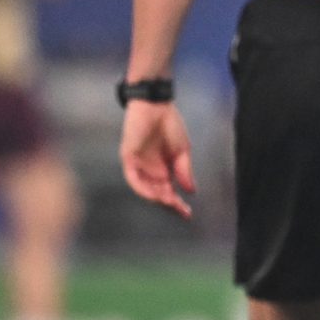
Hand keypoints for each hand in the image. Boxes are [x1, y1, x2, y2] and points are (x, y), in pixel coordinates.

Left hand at [120, 101, 196, 217]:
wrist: (156, 106)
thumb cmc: (170, 125)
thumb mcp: (182, 151)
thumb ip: (184, 171)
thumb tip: (191, 191)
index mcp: (163, 169)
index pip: (169, 191)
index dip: (178, 204)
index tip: (188, 214)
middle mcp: (150, 170)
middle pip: (158, 194)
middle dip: (170, 204)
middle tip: (182, 211)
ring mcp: (139, 165)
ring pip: (145, 189)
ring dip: (157, 198)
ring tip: (171, 203)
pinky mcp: (129, 158)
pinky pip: (133, 179)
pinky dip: (143, 188)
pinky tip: (155, 195)